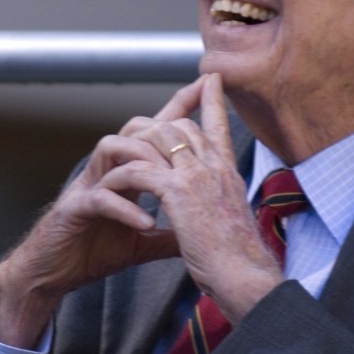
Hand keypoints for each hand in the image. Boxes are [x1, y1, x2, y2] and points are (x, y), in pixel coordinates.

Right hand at [0, 77, 207, 346]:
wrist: (50, 275)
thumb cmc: (91, 252)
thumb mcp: (141, 244)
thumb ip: (170, 235)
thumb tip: (202, 237)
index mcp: (123, 174)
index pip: (152, 133)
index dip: (178, 107)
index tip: (207, 86)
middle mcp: (104, 172)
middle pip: (132, 131)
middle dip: (163, 128)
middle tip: (192, 135)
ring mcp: (86, 186)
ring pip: (112, 150)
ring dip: (143, 160)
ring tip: (169, 181)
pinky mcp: (73, 209)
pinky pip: (101, 198)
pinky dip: (126, 208)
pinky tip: (149, 222)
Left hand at [101, 73, 283, 323]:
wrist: (245, 275)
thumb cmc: (240, 259)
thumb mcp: (233, 220)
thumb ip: (221, 203)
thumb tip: (217, 204)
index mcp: (228, 172)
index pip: (218, 126)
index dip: (213, 100)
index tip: (210, 78)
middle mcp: (215, 166)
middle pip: (181, 126)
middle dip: (156, 123)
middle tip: (133, 130)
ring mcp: (197, 175)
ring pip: (159, 139)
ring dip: (133, 148)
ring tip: (113, 159)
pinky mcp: (178, 192)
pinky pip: (139, 170)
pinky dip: (121, 177)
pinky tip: (108, 187)